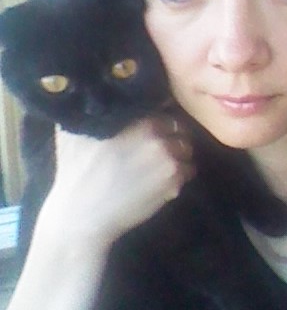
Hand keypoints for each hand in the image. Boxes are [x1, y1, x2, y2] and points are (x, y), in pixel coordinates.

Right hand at [36, 118, 195, 249]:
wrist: (82, 217)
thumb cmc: (75, 172)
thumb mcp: (75, 131)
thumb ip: (92, 108)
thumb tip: (95, 92)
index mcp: (138, 121)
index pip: (164, 108)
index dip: (158, 116)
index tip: (151, 124)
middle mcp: (159, 137)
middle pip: (179, 128)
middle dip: (171, 134)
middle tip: (157, 145)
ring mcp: (169, 161)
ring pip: (186, 149)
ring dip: (178, 154)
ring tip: (161, 163)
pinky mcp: (174, 184)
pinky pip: (188, 171)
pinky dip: (179, 174)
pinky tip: (161, 179)